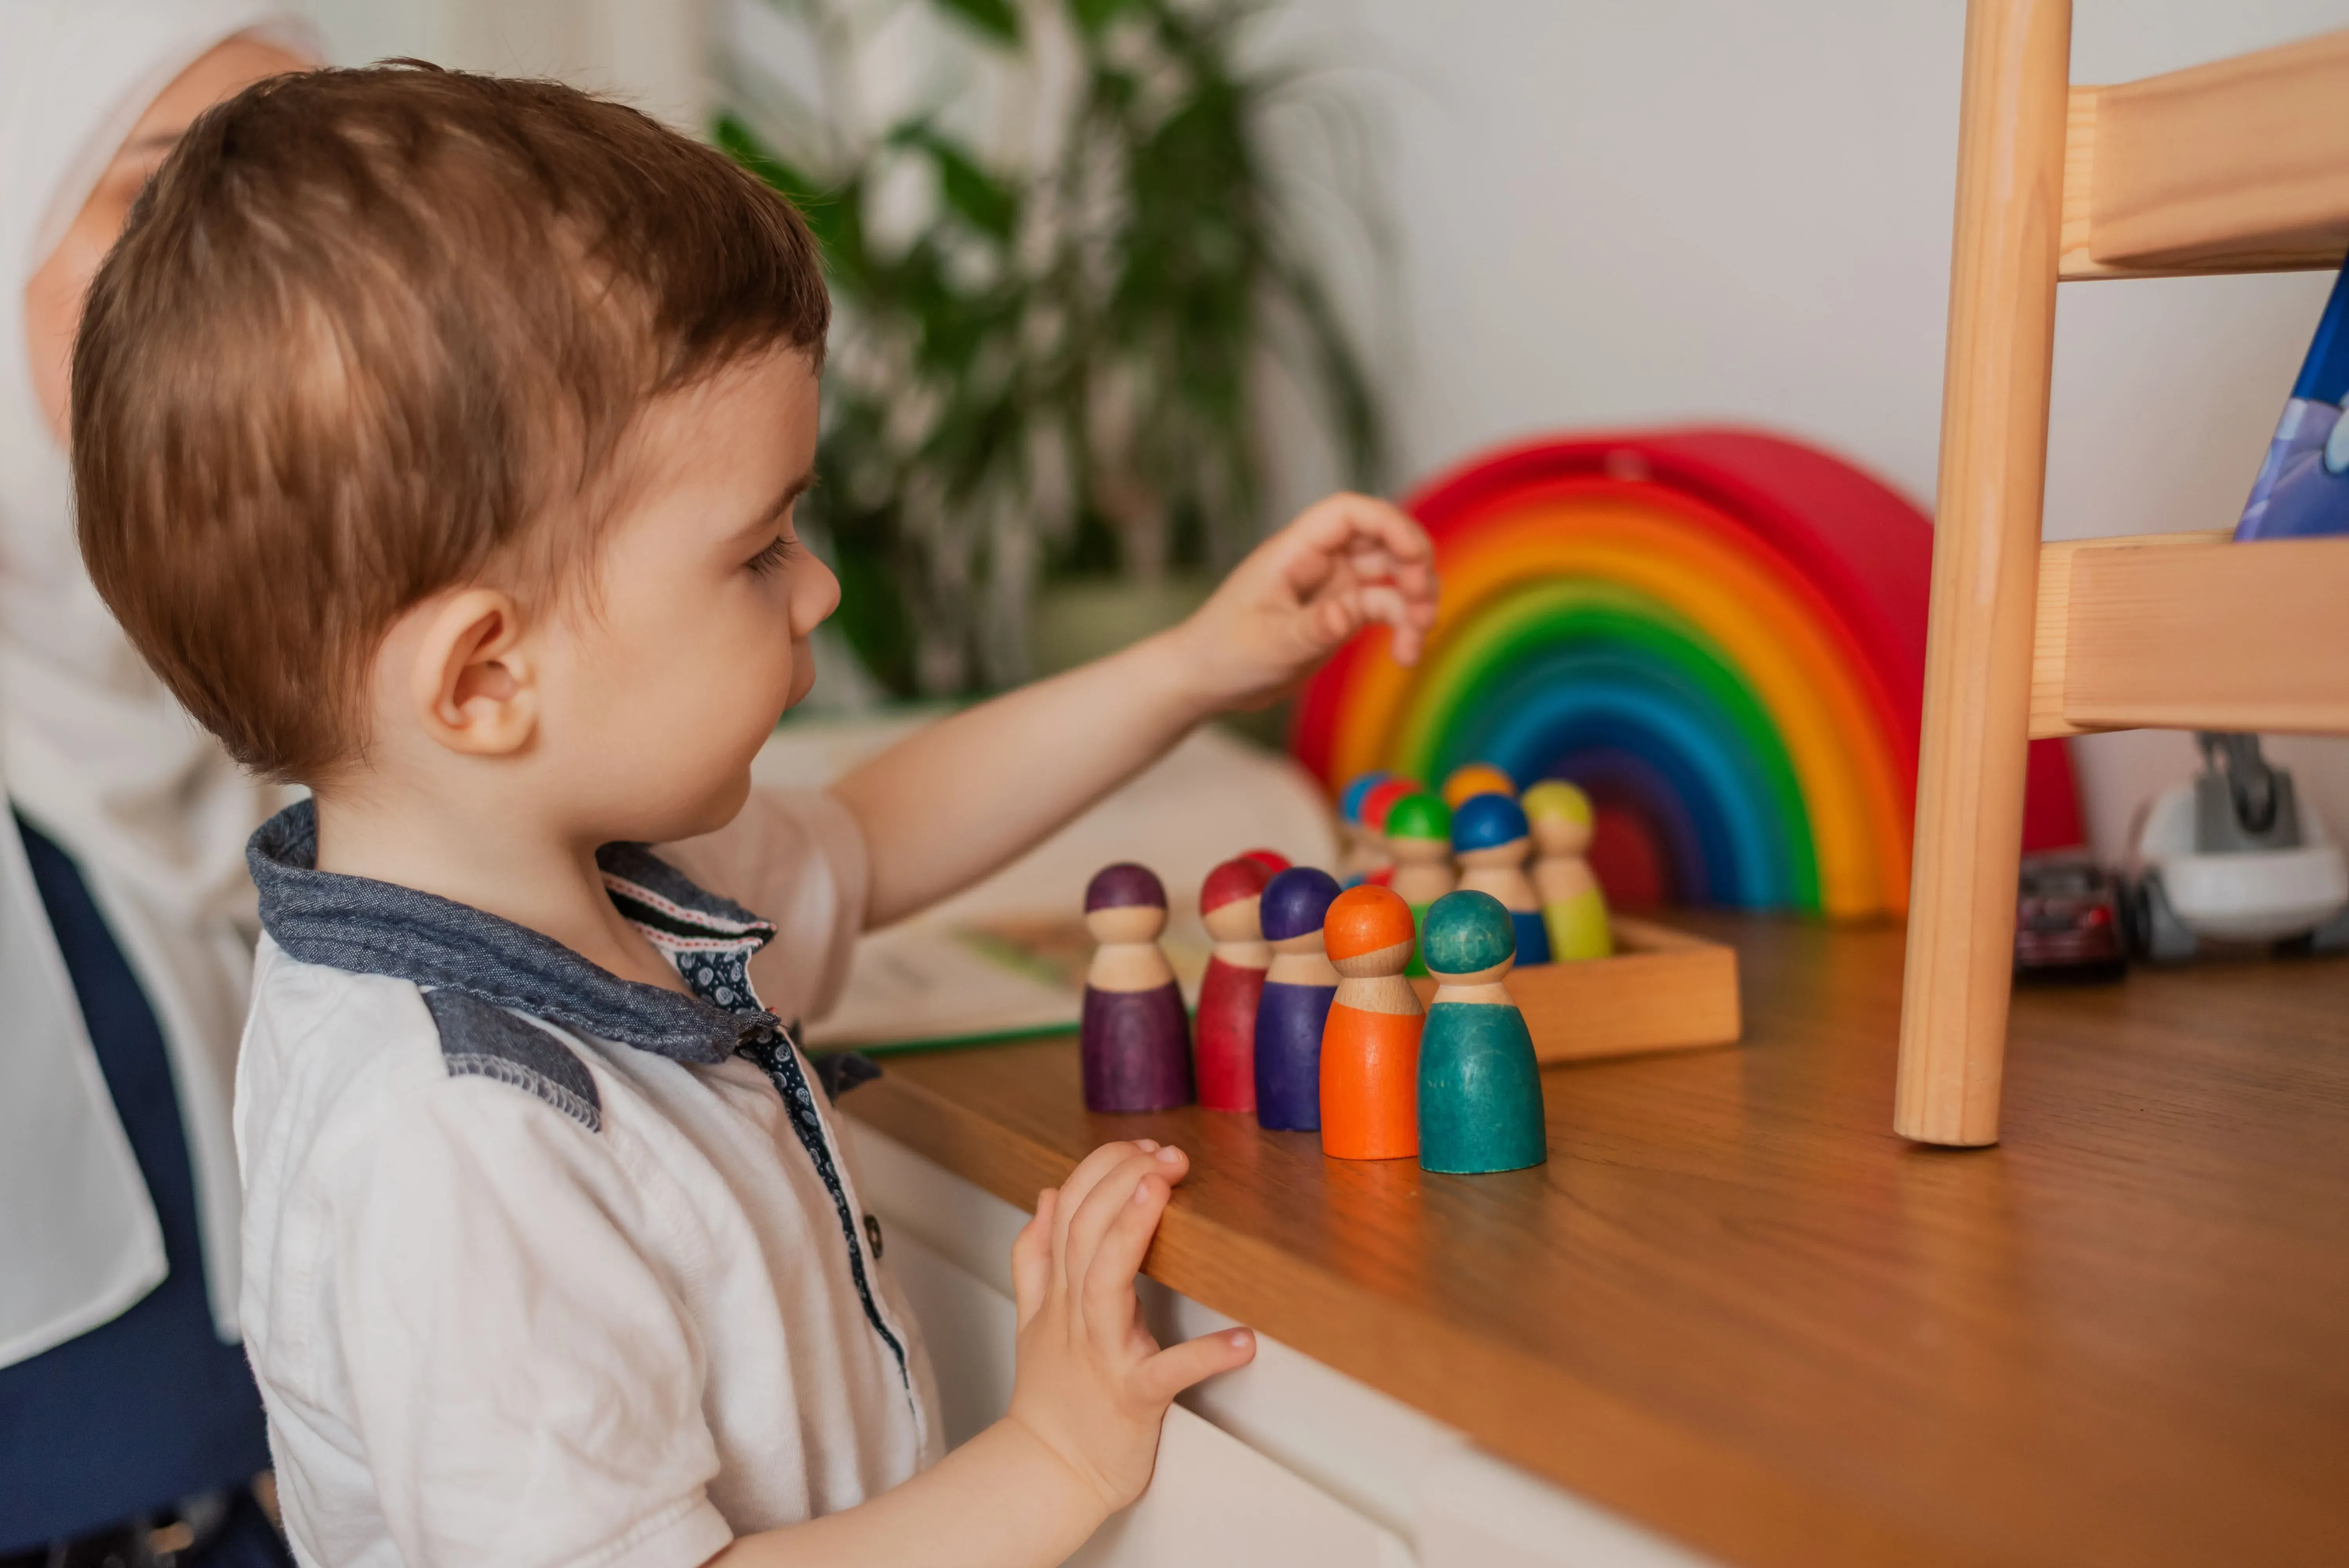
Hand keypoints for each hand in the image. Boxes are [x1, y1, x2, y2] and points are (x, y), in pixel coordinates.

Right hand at [1003, 1140, 1255, 1514]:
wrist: (1048, 1472)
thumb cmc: (1051, 1395)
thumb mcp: (1032, 1319)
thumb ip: (1035, 1257)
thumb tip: (1042, 1197)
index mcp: (1059, 1292)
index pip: (1066, 1209)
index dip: (1100, 1170)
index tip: (1140, 1146)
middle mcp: (1076, 1315)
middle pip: (1084, 1230)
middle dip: (1120, 1181)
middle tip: (1164, 1153)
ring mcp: (1103, 1355)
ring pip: (1105, 1282)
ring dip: (1131, 1231)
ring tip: (1162, 1190)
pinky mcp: (1134, 1398)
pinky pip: (1169, 1372)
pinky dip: (1206, 1356)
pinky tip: (1243, 1340)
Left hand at [1168, 492, 1438, 710]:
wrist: (1206, 679)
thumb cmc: (1224, 652)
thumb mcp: (1269, 643)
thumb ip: (1312, 628)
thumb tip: (1349, 613)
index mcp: (1295, 550)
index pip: (1349, 513)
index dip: (1388, 522)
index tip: (1416, 554)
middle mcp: (1319, 560)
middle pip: (1383, 540)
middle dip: (1413, 566)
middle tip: (1423, 606)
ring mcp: (1334, 585)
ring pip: (1391, 577)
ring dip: (1414, 602)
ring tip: (1415, 643)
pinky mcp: (1342, 613)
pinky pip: (1385, 609)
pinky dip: (1402, 627)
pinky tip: (1407, 655)